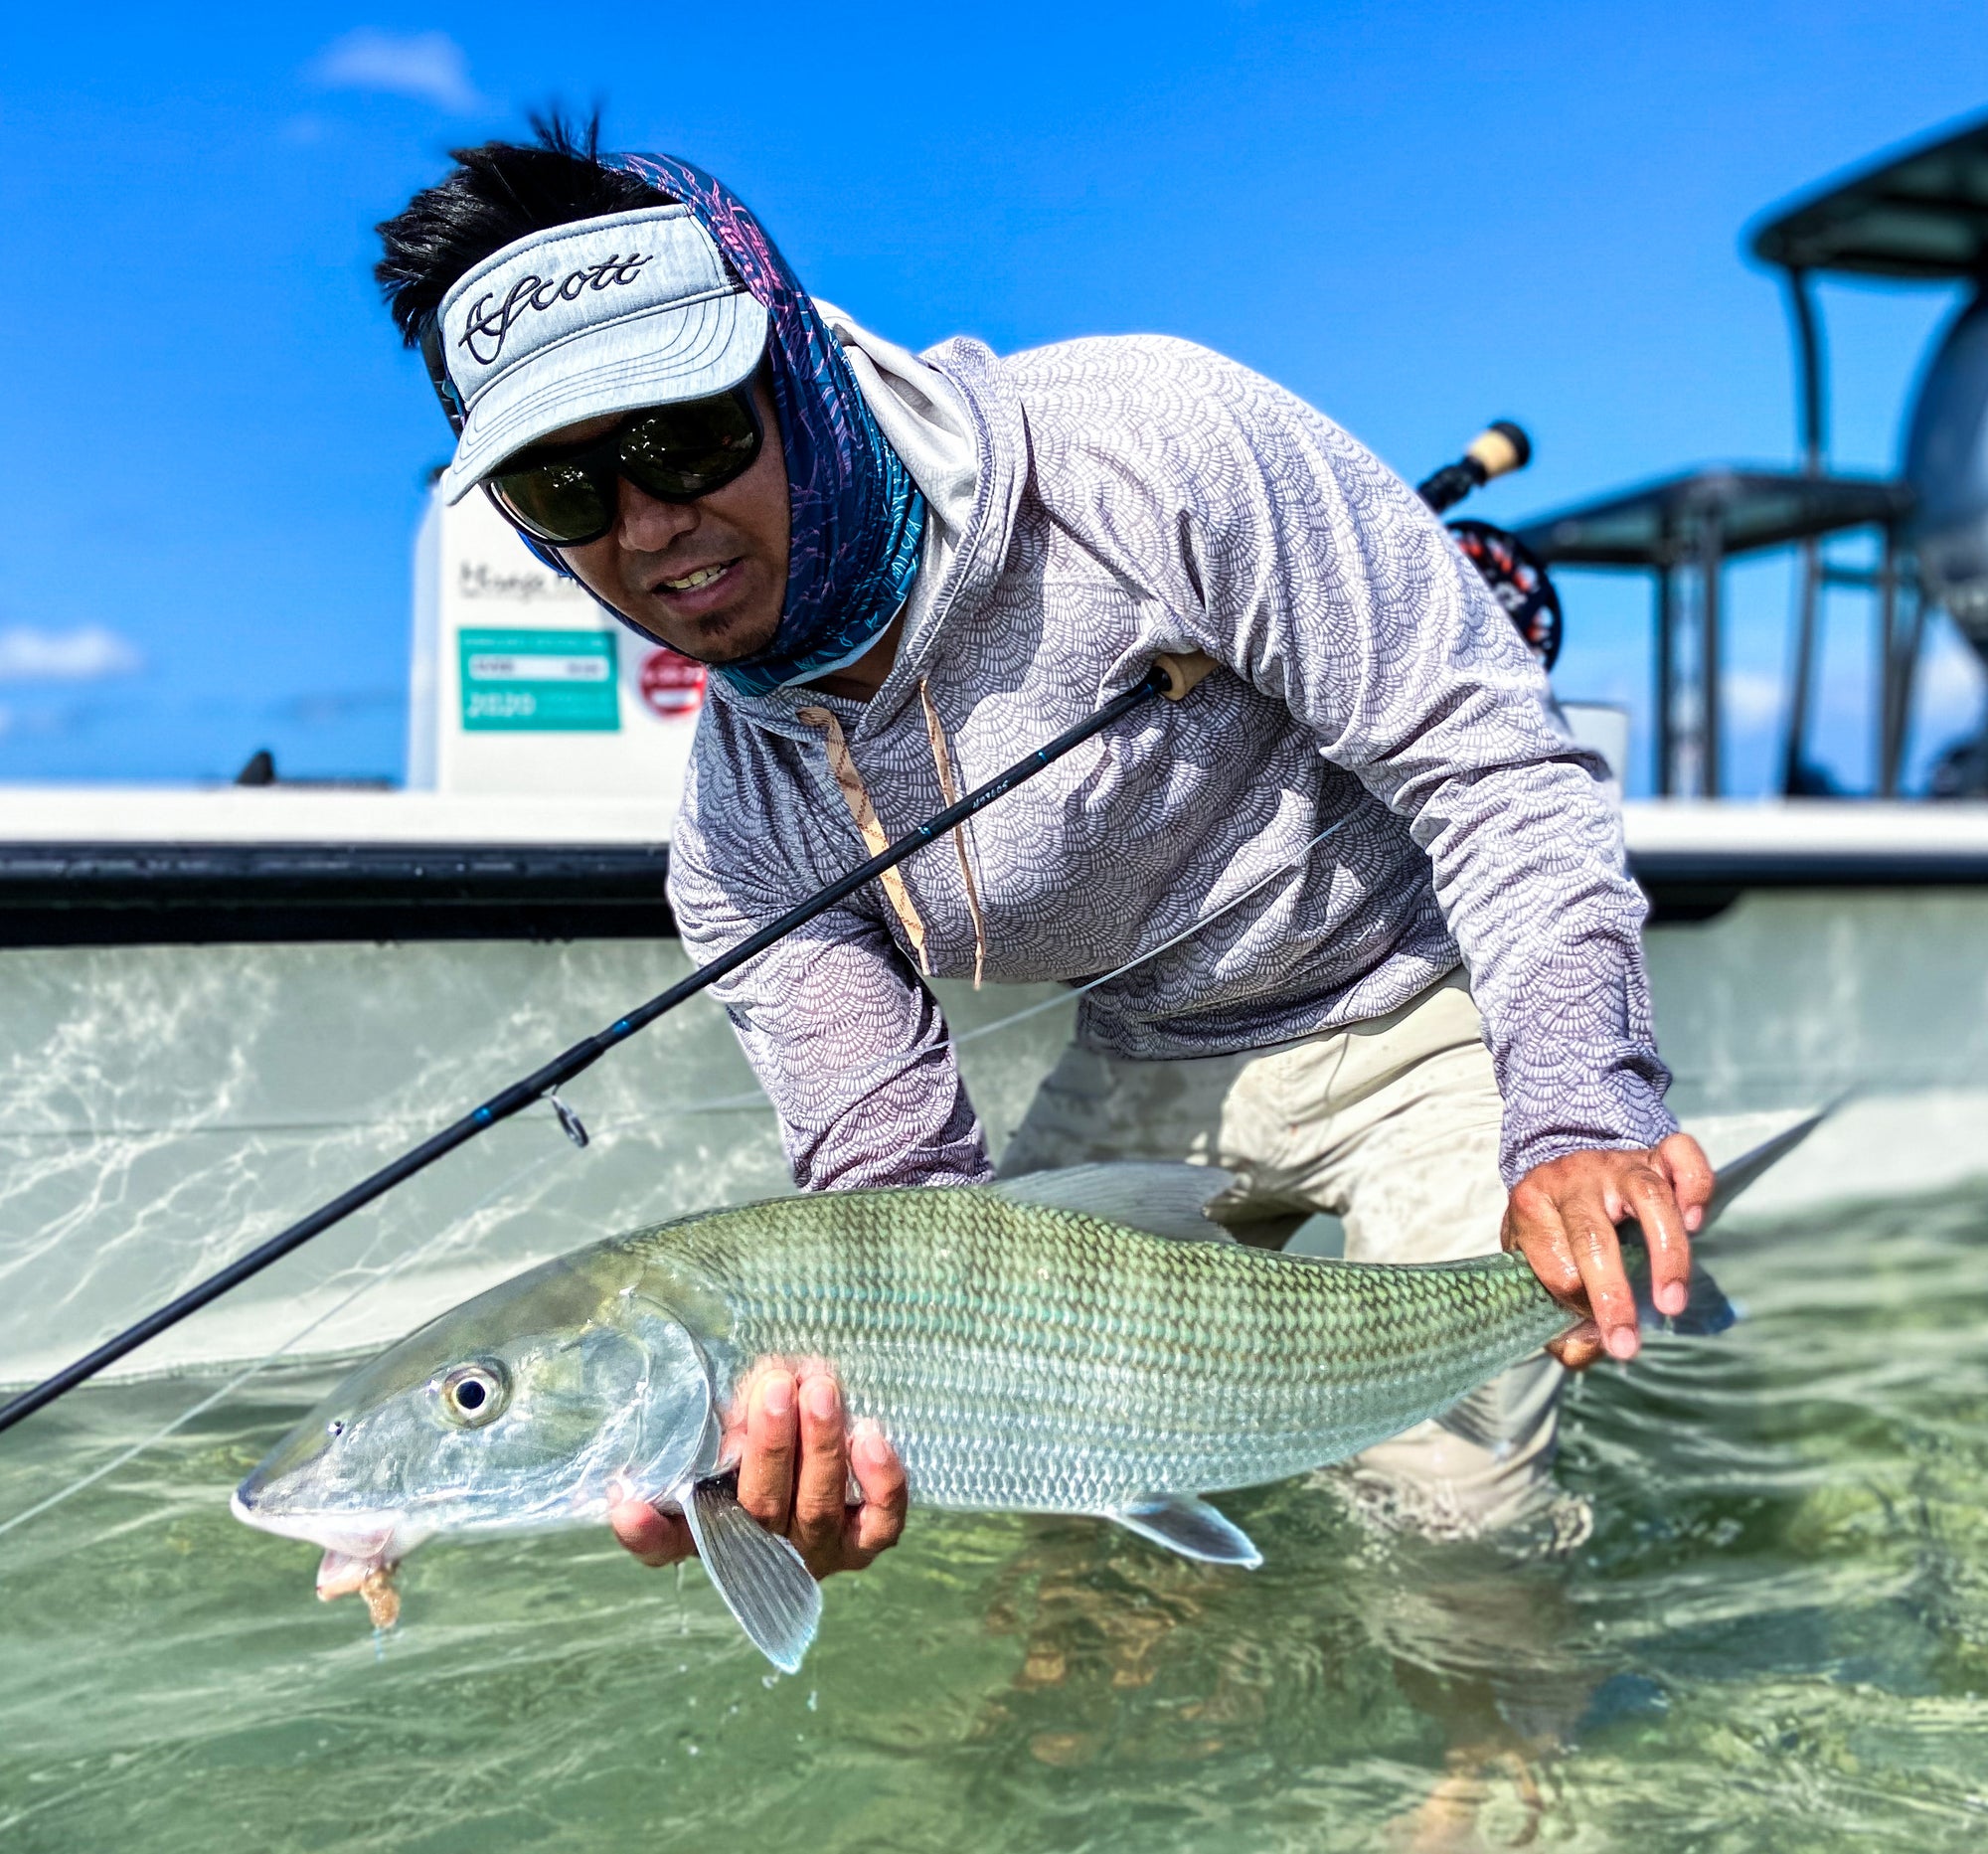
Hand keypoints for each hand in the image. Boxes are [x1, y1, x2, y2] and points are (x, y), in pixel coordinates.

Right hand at [608, 1366, 907, 1578]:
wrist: (829, 1459)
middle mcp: (760, 1549)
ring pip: (818, 1508)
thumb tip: (762, 1380)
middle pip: (760, 1507)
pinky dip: (880, 1483)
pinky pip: (880, 1524)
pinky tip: (870, 1436)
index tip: (625, 1502)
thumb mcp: (736, 1419)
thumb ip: (734, 1410)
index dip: (645, 1531)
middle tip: (774, 1387)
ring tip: (819, 1388)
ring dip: (820, 1446)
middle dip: (769, 1445)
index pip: (665, 1542)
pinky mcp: (865, 1544)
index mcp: (709, 1526)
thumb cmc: (768, 1431)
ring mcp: (816, 1551)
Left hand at [1501, 1133, 1713, 1369]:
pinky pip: (1681, 1154)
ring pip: (1647, 1197)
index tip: (1596, 1330)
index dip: (1577, 1305)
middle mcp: (1572, 1178)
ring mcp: (1615, 1163)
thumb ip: (1554, 1317)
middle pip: (1592, 1236)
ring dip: (1667, 1255)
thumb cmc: (1550, 1229)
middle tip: (1627, 1346)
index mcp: (1530, 1204)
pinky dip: (1695, 1185)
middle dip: (1612, 1297)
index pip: (1555, 1265)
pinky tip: (1695, 1222)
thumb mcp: (1529, 1267)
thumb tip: (1587, 1350)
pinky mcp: (1652, 1154)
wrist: (1562, 1169)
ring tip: (1671, 1304)